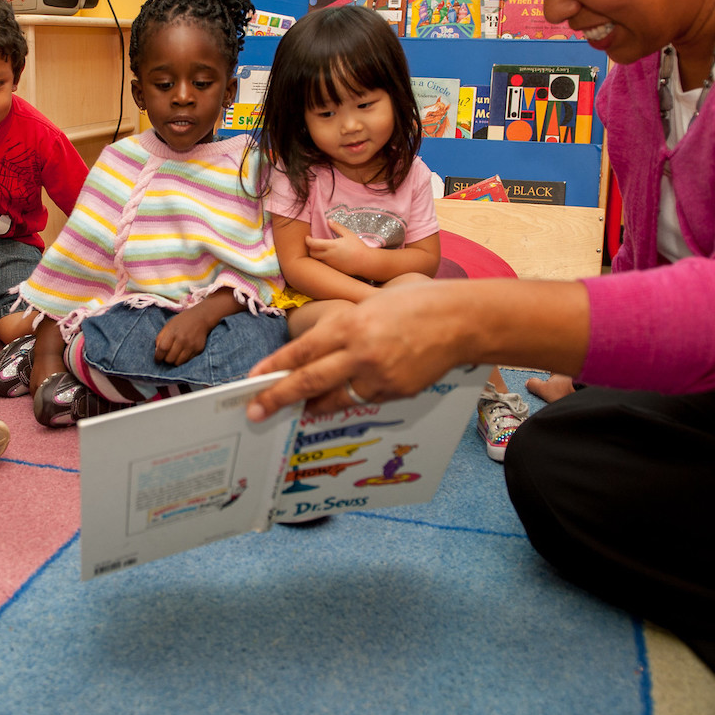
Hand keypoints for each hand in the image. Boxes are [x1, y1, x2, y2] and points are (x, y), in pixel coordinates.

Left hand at [155, 306, 212, 364]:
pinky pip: (187, 361)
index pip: (162, 349)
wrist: (201, 318)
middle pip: (170, 359)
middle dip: (166, 359)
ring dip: (174, 361)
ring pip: (178, 363)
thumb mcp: (168, 325)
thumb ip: (160, 338)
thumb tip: (157, 352)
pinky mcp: (198, 350)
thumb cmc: (182, 321)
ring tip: (175, 355)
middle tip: (167, 356)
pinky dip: (183, 359)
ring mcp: (191, 346)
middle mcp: (183, 340)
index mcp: (173, 333)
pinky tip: (183, 353)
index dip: (158, 357)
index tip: (157, 360)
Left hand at [246, 281, 462, 420]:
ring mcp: (378, 376)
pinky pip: (364, 399)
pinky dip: (351, 397)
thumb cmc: (416, 304)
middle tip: (256, 411)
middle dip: (278, 398)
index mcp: (350, 324)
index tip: (254, 379)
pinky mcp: (395, 392)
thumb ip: (343, 330)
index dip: (275, 367)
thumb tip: (315, 354)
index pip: (302, 351)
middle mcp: (360, 353)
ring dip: (313, 406)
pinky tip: (345, 395)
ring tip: (298, 410)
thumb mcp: (371, 304)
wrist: (460, 320)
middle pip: (309, 381)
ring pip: (335, 399)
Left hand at [306, 221, 368, 275]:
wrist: (365, 262)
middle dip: (310, 248)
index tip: (307, 237)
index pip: (313, 244)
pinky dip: (323, 260)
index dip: (307, 240)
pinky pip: (324, 265)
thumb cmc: (358, 247)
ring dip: (316, 255)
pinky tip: (329, 256)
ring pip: (317, 260)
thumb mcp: (348, 234)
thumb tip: (329, 221)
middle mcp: (328, 256)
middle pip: (312, 253)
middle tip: (314, 243)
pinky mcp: (334, 269)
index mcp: (331, 246)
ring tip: (321, 250)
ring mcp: (331, 264)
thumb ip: (337, 227)